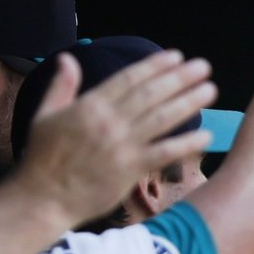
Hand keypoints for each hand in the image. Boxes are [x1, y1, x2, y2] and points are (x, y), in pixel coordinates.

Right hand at [18, 50, 216, 226]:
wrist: (43, 197)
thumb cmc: (42, 157)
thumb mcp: (45, 115)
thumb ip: (62, 86)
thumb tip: (68, 58)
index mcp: (90, 105)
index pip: (130, 79)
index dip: (155, 66)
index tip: (176, 56)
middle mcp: (109, 121)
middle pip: (152, 94)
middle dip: (180, 78)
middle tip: (203, 66)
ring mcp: (121, 145)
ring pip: (162, 118)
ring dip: (188, 102)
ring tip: (210, 90)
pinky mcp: (130, 169)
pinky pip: (164, 153)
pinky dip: (185, 143)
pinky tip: (206, 135)